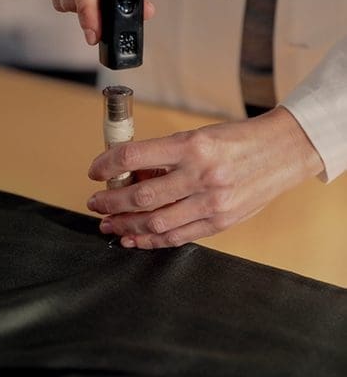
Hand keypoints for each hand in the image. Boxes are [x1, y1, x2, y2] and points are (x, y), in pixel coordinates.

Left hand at [87, 106, 323, 248]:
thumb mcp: (200, 136)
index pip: (134, 155)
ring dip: (126, 225)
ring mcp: (212, 202)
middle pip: (141, 196)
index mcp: (192, 145)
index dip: (107, 164)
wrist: (282, 152)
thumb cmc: (239, 140)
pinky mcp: (221, 222)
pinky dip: (152, 240)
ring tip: (108, 223)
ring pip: (156, 222)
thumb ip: (167, 156)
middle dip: (110, 202)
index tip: (94, 171)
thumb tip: (130, 174)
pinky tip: (134, 238)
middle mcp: (201, 174)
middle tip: (95, 203)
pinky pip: (178, 237)